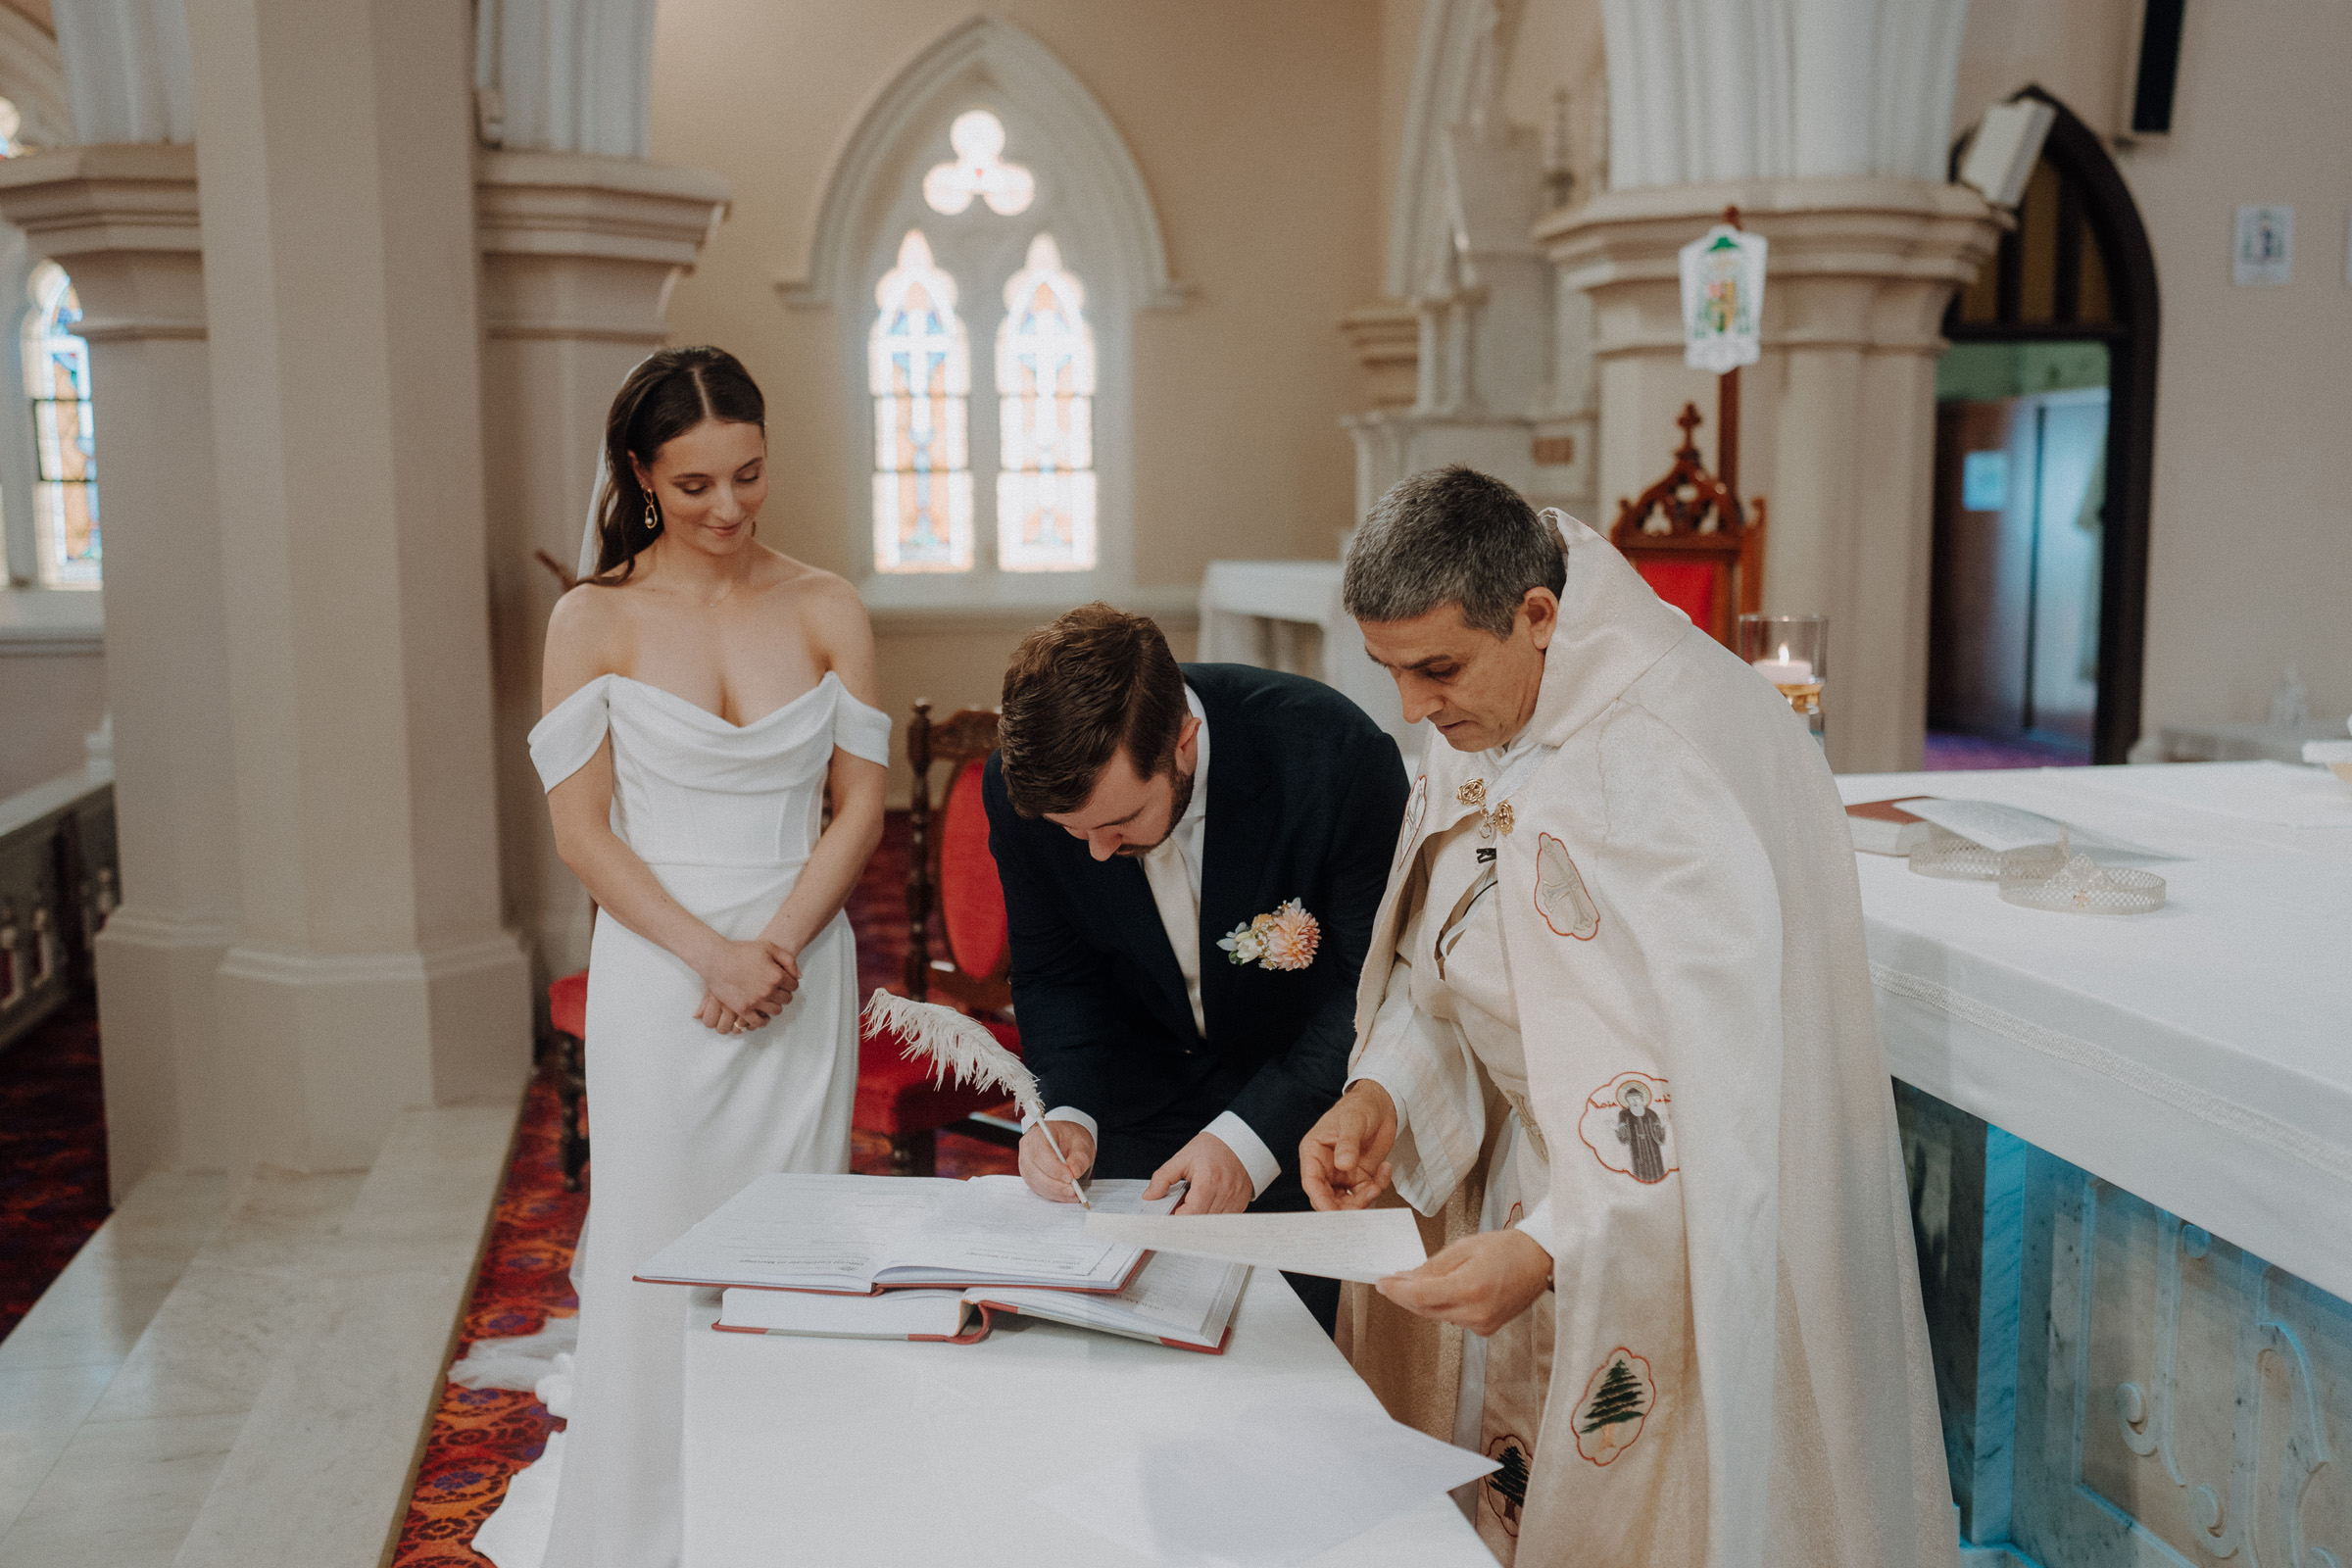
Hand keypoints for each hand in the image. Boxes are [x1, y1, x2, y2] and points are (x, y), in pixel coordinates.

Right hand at [691, 939, 797, 1032]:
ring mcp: (756, 1002)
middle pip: (786, 999)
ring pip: (775, 1011)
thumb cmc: (741, 951)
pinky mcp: (743, 1009)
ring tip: (769, 1000)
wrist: (717, 959)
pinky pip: (758, 1022)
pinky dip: (763, 1021)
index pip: (793, 986)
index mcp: (777, 976)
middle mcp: (768, 991)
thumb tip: (798, 976)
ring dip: (775, 1006)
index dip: (790, 983)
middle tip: (777, 991)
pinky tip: (762, 1015)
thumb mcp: (769, 947)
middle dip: (784, 994)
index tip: (784, 982)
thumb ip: (788, 960)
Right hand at [1018, 1119, 1096, 1203]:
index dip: (1055, 1168)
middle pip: (1035, 1172)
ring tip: (1073, 1195)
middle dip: (1055, 1185)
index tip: (1070, 1178)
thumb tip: (1075, 1172)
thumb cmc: (1071, 1138)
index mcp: (1038, 1135)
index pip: (1041, 1154)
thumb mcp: (1082, 1143)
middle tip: (1073, 1191)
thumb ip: (1080, 1157)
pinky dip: (1054, 1194)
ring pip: (1036, 1183)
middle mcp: (1027, 1151)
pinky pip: (1039, 1189)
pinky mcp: (1030, 1177)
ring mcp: (1026, 1165)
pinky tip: (1067, 1195)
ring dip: (1055, 1192)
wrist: (1065, 1141)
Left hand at [1145, 1132, 1253, 1214]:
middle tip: (1180, 1206)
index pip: (1188, 1215)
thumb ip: (1163, 1178)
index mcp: (1207, 1182)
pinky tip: (1208, 1203)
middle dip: (1186, 1218)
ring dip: (1200, 1218)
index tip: (1170, 1212)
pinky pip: (1222, 1220)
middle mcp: (1223, 1194)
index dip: (1175, 1217)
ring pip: (1211, 1224)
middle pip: (1199, 1222)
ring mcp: (1234, 1201)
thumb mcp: (1182, 1158)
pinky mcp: (1240, 1205)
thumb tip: (1150, 1196)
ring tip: (1196, 1202)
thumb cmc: (1212, 1148)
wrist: (1239, 1141)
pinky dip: (1212, 1217)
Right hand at [1301, 1081, 1397, 1210]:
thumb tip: (1343, 1165)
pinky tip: (1386, 1169)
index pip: (1312, 1182)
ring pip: (1348, 1200)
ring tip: (1376, 1185)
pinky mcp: (1360, 1176)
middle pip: (1328, 1197)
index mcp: (1314, 1152)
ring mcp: (1343, 1174)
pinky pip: (1366, 1192)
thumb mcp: (1352, 1122)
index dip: (1320, 1200)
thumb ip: (1347, 1144)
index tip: (1332, 1213)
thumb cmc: (1359, 1107)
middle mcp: (1326, 1167)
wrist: (1381, 1104)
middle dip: (1345, 1206)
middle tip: (1362, 1202)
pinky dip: (1378, 1186)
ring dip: (1363, 1199)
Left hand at [1375, 1229, 1552, 1336]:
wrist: (1538, 1261)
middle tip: (1389, 1282)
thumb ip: (1432, 1267)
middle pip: (1425, 1309)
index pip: (1421, 1296)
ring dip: (1420, 1301)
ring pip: (1437, 1315)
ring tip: (1411, 1283)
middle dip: (1403, 1296)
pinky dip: (1440, 1306)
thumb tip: (1405, 1279)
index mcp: (1470, 1288)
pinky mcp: (1485, 1329)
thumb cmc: (1506, 1248)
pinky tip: (1437, 1292)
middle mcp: (1476, 1312)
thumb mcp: (1464, 1247)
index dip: (1397, 1291)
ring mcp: (1482, 1324)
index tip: (1381, 1283)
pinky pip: (1452, 1318)